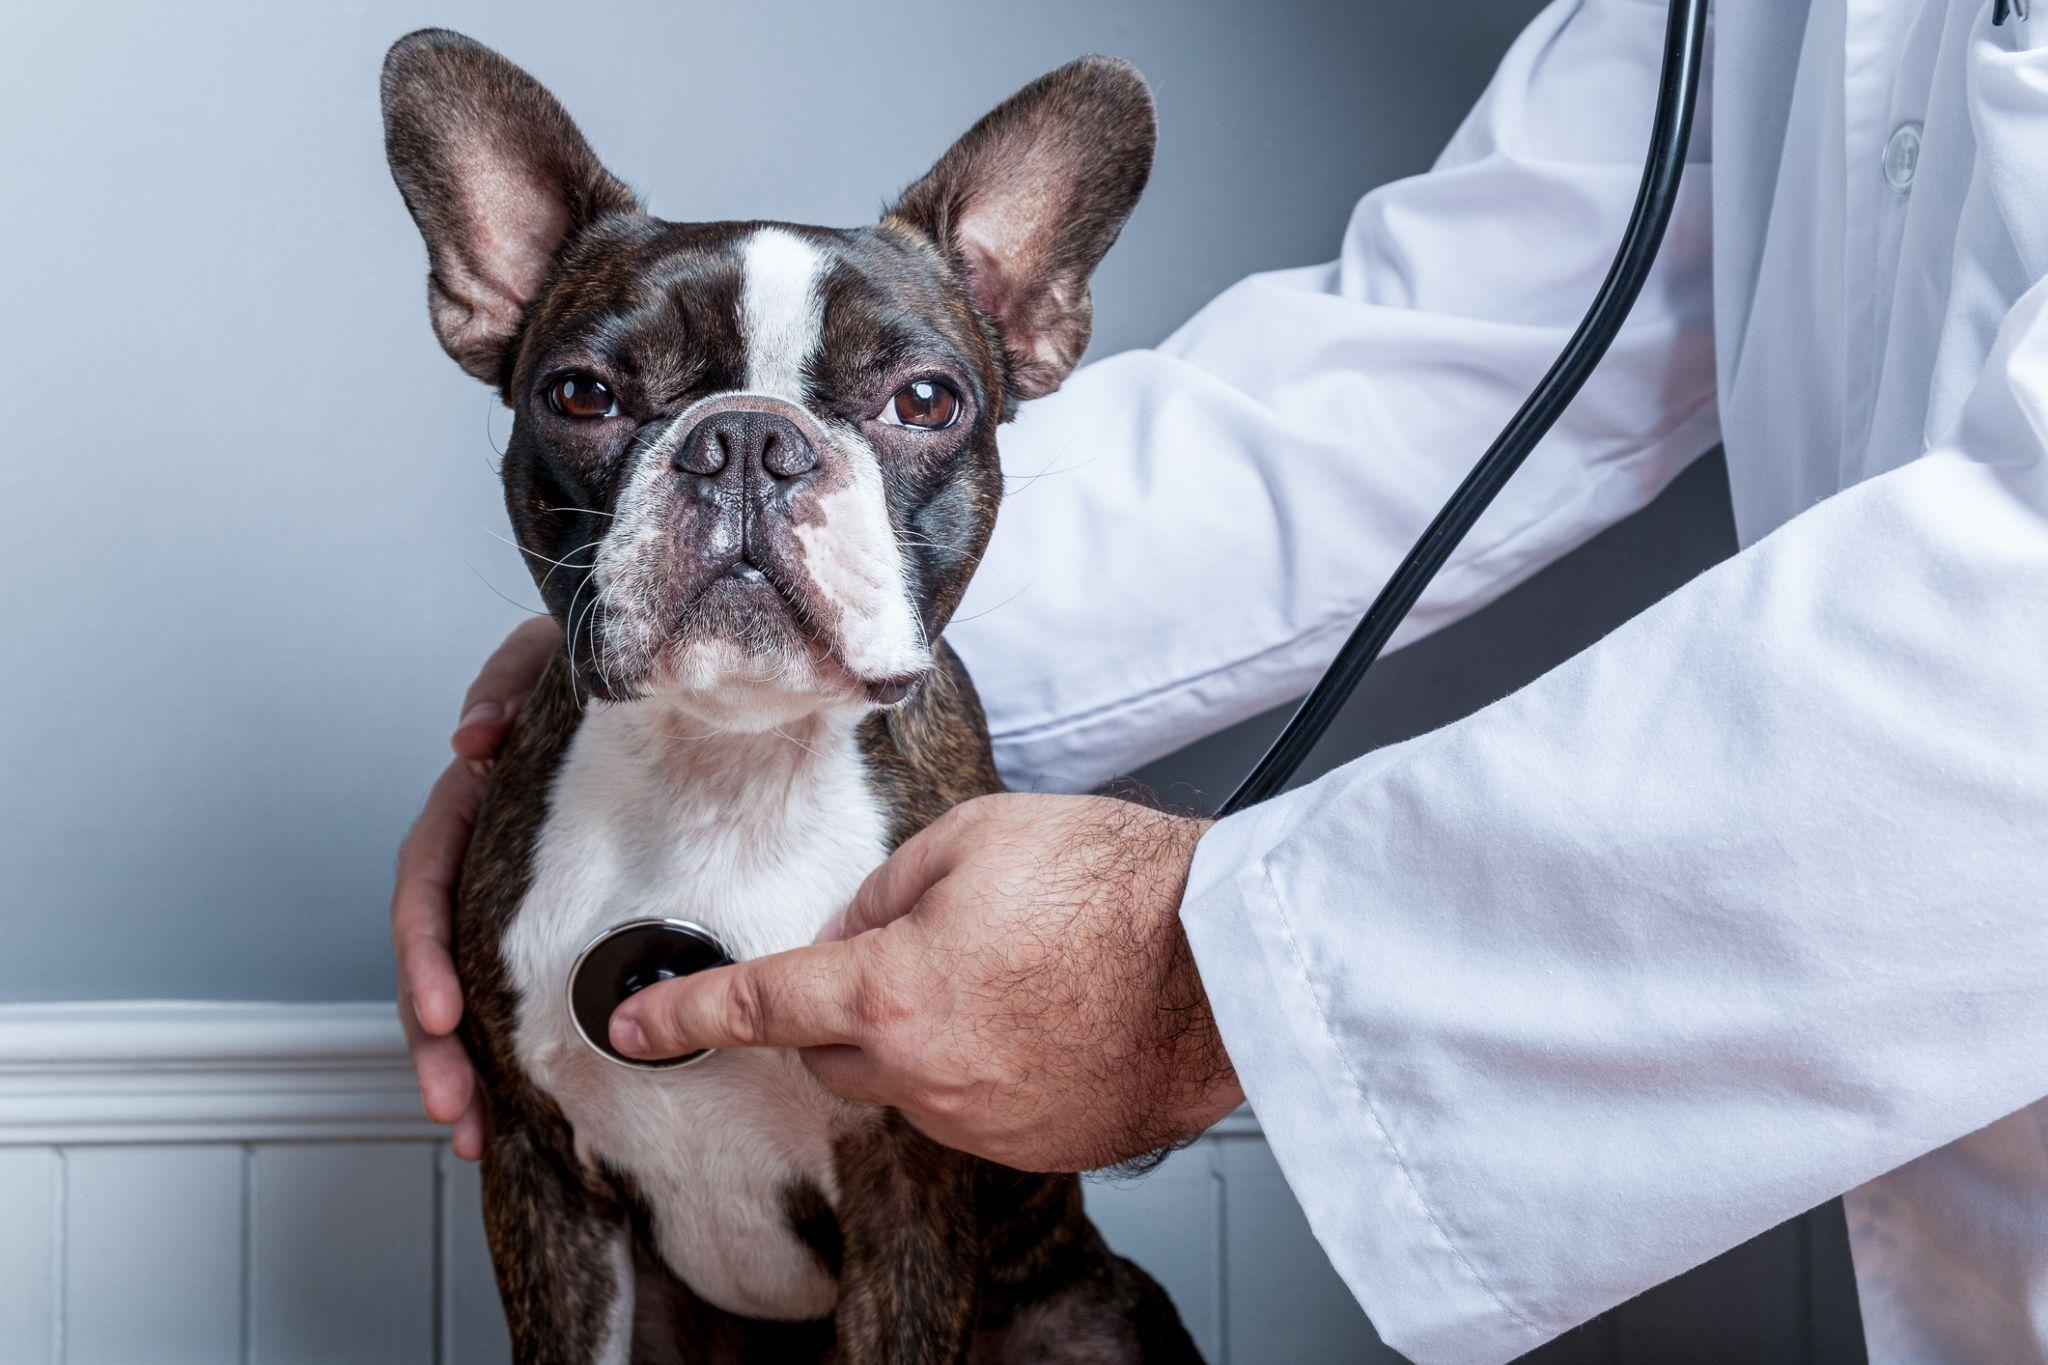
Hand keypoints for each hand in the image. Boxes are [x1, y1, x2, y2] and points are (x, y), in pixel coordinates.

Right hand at [393, 617, 558, 1158]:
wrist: (680, 672)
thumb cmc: (611, 670)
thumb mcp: (556, 657)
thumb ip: (510, 681)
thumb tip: (472, 741)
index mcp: (473, 798)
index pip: (428, 878)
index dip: (424, 949)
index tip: (446, 1013)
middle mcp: (482, 852)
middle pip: (433, 956)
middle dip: (431, 1040)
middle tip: (453, 1104)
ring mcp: (511, 892)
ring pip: (462, 987)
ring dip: (455, 1065)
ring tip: (469, 1129)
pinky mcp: (554, 921)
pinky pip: (515, 990)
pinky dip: (504, 1051)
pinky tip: (509, 1108)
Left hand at [609, 793, 1243, 1171]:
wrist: (1223, 961)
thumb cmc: (1117, 889)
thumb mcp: (974, 838)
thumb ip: (885, 888)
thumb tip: (855, 928)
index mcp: (890, 992)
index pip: (759, 1004)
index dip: (684, 1013)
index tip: (633, 1023)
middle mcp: (924, 1075)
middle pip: (833, 1052)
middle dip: (848, 1006)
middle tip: (923, 945)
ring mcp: (981, 1123)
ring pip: (908, 1081)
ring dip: (925, 1035)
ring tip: (1012, 973)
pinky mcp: (1035, 1147)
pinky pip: (974, 1108)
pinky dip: (985, 1068)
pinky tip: (1043, 1017)